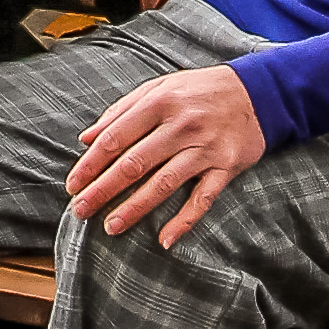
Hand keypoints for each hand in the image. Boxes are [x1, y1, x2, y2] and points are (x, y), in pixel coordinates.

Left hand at [65, 63, 266, 249]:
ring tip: (110, 226)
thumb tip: (85, 138)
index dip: (91, 163)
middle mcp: (181, 126)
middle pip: (134, 163)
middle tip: (80, 210)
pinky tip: (164, 240)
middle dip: (103, 189)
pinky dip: (184, 221)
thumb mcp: (158, 89)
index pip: (115, 138)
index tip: (72, 184)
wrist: (256, 92)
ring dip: (135, 208)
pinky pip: (202, 198)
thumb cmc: (198, 91)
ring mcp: (205, 148)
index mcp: (159, 102)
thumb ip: (121, 111)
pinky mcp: (226, 167)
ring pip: (163, 183)